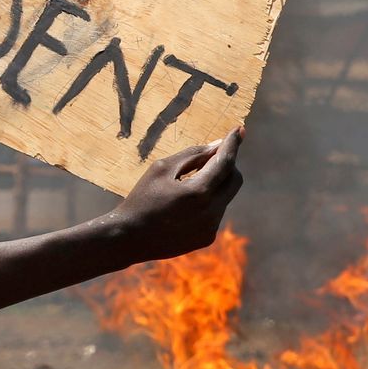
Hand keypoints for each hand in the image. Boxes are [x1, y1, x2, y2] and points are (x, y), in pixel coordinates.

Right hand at [104, 128, 244, 263]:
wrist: (128, 238)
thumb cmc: (141, 199)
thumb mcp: (162, 168)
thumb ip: (193, 155)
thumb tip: (217, 146)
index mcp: (199, 192)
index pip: (225, 162)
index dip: (233, 144)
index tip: (239, 130)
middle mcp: (211, 212)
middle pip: (235, 180)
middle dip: (227, 164)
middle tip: (210, 156)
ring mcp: (210, 228)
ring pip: (225, 196)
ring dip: (214, 184)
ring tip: (186, 184)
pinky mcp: (206, 238)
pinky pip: (215, 212)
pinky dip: (208, 202)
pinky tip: (184, 205)